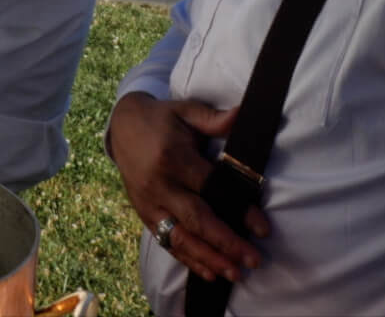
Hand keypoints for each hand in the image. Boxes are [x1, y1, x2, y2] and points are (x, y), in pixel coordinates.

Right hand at [104, 92, 269, 282]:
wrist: (121, 125)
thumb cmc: (162, 118)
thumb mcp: (186, 111)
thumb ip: (214, 119)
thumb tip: (243, 115)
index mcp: (173, 157)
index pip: (211, 188)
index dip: (238, 209)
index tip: (263, 228)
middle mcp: (158, 184)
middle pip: (196, 220)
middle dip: (226, 243)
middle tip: (253, 260)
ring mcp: (148, 202)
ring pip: (180, 237)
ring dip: (208, 259)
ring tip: (234, 273)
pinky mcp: (143, 213)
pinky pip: (166, 241)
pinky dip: (187, 259)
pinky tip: (209, 272)